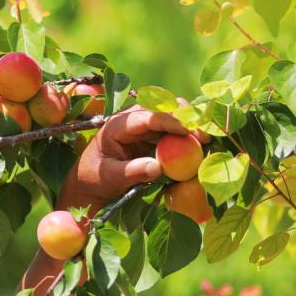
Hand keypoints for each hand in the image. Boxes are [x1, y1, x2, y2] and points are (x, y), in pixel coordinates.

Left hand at [60, 106, 200, 212]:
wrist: (88, 183)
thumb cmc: (94, 179)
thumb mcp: (110, 177)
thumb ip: (133, 172)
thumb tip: (159, 168)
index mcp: (117, 124)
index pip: (147, 117)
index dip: (169, 121)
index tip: (188, 131)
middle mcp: (132, 120)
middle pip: (163, 111)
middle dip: (185, 119)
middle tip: (204, 134)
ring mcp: (143, 127)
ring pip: (171, 120)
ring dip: (189, 129)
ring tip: (207, 141)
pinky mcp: (151, 137)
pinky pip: (172, 134)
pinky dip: (186, 139)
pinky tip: (200, 146)